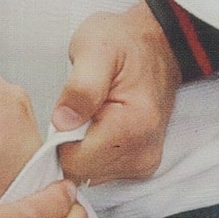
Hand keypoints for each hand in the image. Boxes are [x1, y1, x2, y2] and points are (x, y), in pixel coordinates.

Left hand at [49, 0, 179, 185]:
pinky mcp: (140, 165)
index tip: (68, 111)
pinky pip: (101, 170)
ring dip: (82, 148)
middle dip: (70, 144)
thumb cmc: (124, 43)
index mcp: (132, 128)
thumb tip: (63, 122)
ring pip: (89, 174)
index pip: (74, 162)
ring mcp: (143, 162)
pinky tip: (100, 125)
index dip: (60, 139)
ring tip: (92, 114)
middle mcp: (142, 153)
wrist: (158, 44)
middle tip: (80, 110)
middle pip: (82, 172)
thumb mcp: (95, 49)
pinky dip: (93, 151)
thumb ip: (80, 87)